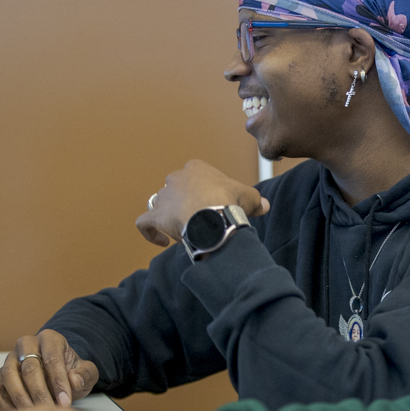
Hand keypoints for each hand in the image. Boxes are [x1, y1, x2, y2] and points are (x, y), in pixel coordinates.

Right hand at [0, 330, 99, 410]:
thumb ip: (85, 375)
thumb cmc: (71, 374)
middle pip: (29, 368)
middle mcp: (26, 344)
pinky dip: (2, 404)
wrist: (58, 377)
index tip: (65, 403)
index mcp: (50, 339)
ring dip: (21, 398)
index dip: (58, 382)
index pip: (52, 358)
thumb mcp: (87, 374)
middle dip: (40, 393)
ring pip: (8, 376)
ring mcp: (9, 360)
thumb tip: (73, 380)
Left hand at [135, 159, 269, 246]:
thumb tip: (265, 205)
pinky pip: (144, 223)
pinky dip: (149, 232)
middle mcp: (176, 178)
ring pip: (160, 204)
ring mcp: (163, 197)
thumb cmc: (229, 201)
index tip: (214, 203)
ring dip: (169, 215)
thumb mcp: (248, 196)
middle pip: (177, 189)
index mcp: (196, 168)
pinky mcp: (155, 215)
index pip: (196, 175)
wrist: (211, 217)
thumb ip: (256, 199)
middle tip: (200, 218)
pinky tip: (162, 241)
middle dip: (185, 202)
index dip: (204, 190)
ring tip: (183, 229)